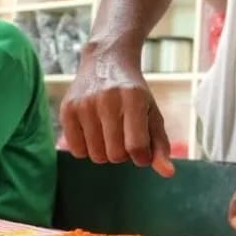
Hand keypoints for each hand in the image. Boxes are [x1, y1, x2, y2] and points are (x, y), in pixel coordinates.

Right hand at [61, 49, 173, 176]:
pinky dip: (87, 148)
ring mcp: (84, 104)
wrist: (105, 61)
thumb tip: (168, 173)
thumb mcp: (152, 114)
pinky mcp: (67, 109)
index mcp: (133, 99)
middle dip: (122, 154)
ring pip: (95, 156)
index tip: (141, 150)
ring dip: (105, 151)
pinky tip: (93, 130)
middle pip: (115, 155)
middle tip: (124, 135)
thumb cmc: (134, 94)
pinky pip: (77, 151)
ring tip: (109, 131)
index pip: (136, 147)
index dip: (141, 157)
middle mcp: (107, 100)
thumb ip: (160, 145)